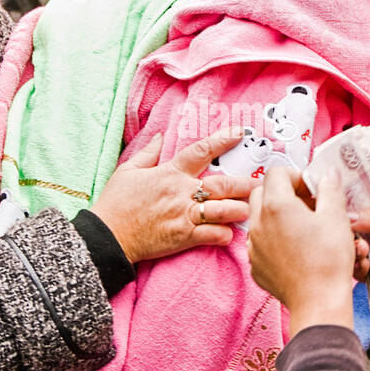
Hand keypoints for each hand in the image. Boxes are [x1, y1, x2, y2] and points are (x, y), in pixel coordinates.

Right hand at [91, 127, 254, 263]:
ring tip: (252, 209)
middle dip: (245, 184)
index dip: (222, 140)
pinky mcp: (183, 237)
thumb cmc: (116, 203)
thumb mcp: (128, 171)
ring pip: (223, 210)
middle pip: (222, 184)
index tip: (239, 133)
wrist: (108, 236)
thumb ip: (149, 152)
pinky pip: (213, 235)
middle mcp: (182, 192)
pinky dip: (225, 235)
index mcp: (170, 173)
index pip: (201, 151)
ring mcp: (184, 215)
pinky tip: (231, 233)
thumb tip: (161, 135)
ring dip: (240, 210)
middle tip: (261, 184)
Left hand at [247, 167, 354, 336]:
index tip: (312, 189)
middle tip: (307, 205)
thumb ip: (330, 188)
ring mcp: (253, 246)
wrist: (318, 302)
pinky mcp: (255, 265)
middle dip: (283, 193)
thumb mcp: (336, 217)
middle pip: (261, 192)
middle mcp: (258, 222)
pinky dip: (274, 239)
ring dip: (277, 216)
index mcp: (276, 205)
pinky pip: (260, 242)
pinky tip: (296, 249)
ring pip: (259, 218)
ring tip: (303, 228)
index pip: (276, 172)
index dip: (296, 176)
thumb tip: (328, 174)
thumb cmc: (328, 260)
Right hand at [349, 182, 369, 284]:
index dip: (339, 206)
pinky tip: (364, 268)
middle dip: (344, 234)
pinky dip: (363, 271)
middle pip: (350, 229)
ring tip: (360, 253)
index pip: (353, 200)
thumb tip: (347, 218)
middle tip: (349, 238)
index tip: (324, 210)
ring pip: (357, 251)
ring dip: (353, 253)